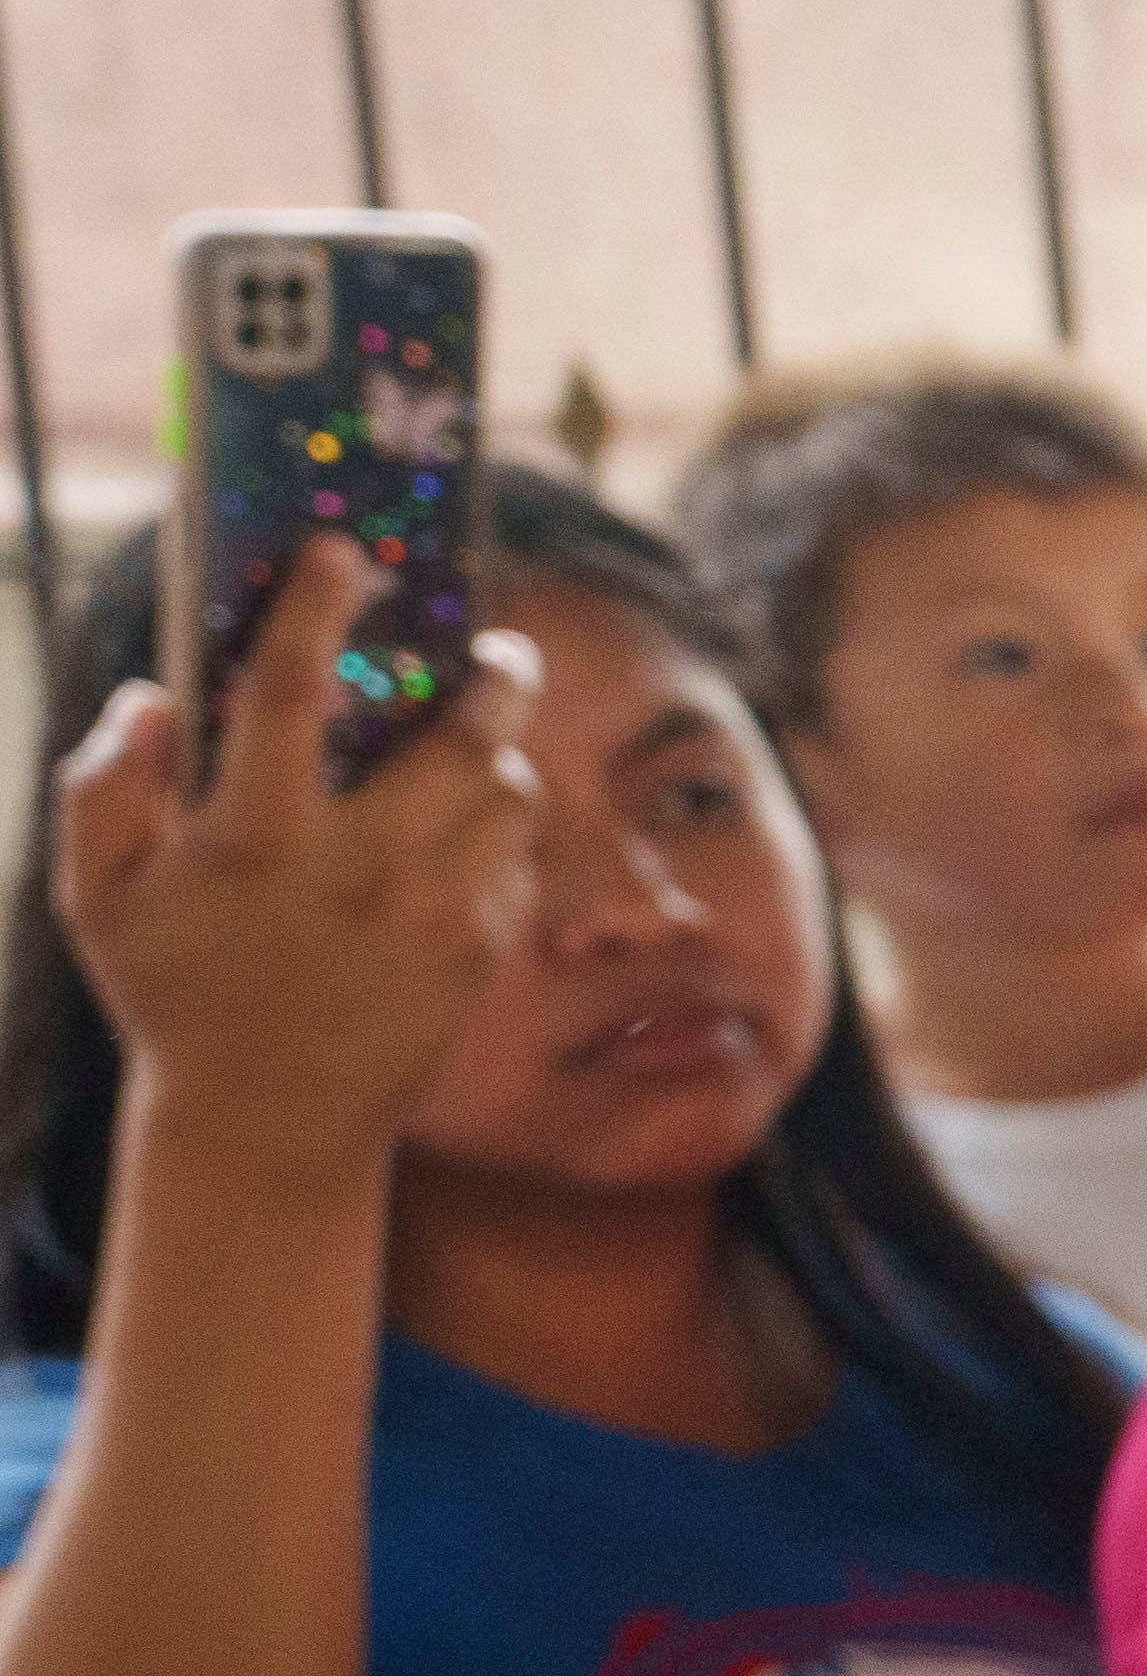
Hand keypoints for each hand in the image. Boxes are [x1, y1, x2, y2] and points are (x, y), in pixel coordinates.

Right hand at [46, 538, 539, 1193]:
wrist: (269, 1124)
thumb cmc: (175, 992)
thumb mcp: (101, 894)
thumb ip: (107, 786)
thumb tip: (157, 699)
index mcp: (256, 839)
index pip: (290, 692)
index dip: (316, 609)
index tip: (343, 552)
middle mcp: (360, 868)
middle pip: (463, 737)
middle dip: (493, 675)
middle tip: (497, 644)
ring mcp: (435, 914)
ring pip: (511, 795)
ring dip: (502, 753)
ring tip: (480, 736)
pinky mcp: (482, 954)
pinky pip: (516, 862)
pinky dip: (499, 832)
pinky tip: (466, 831)